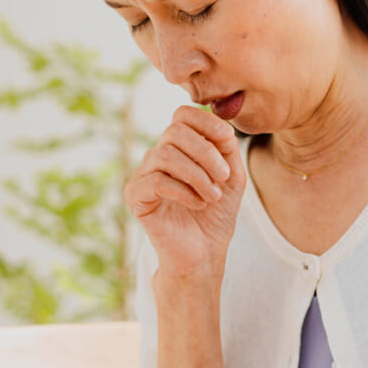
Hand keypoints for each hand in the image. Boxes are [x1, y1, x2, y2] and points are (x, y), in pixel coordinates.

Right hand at [125, 105, 246, 277]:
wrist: (204, 251)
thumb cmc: (216, 212)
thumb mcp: (232, 176)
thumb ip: (228, 149)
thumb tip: (222, 127)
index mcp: (179, 146)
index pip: (182, 115)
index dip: (205, 121)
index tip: (227, 138)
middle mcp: (158, 155)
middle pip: (174, 132)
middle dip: (205, 152)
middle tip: (224, 177)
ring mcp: (144, 174)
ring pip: (165, 154)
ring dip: (197, 174)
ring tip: (212, 195)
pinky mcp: (135, 196)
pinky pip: (155, 181)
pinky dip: (183, 191)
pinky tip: (198, 203)